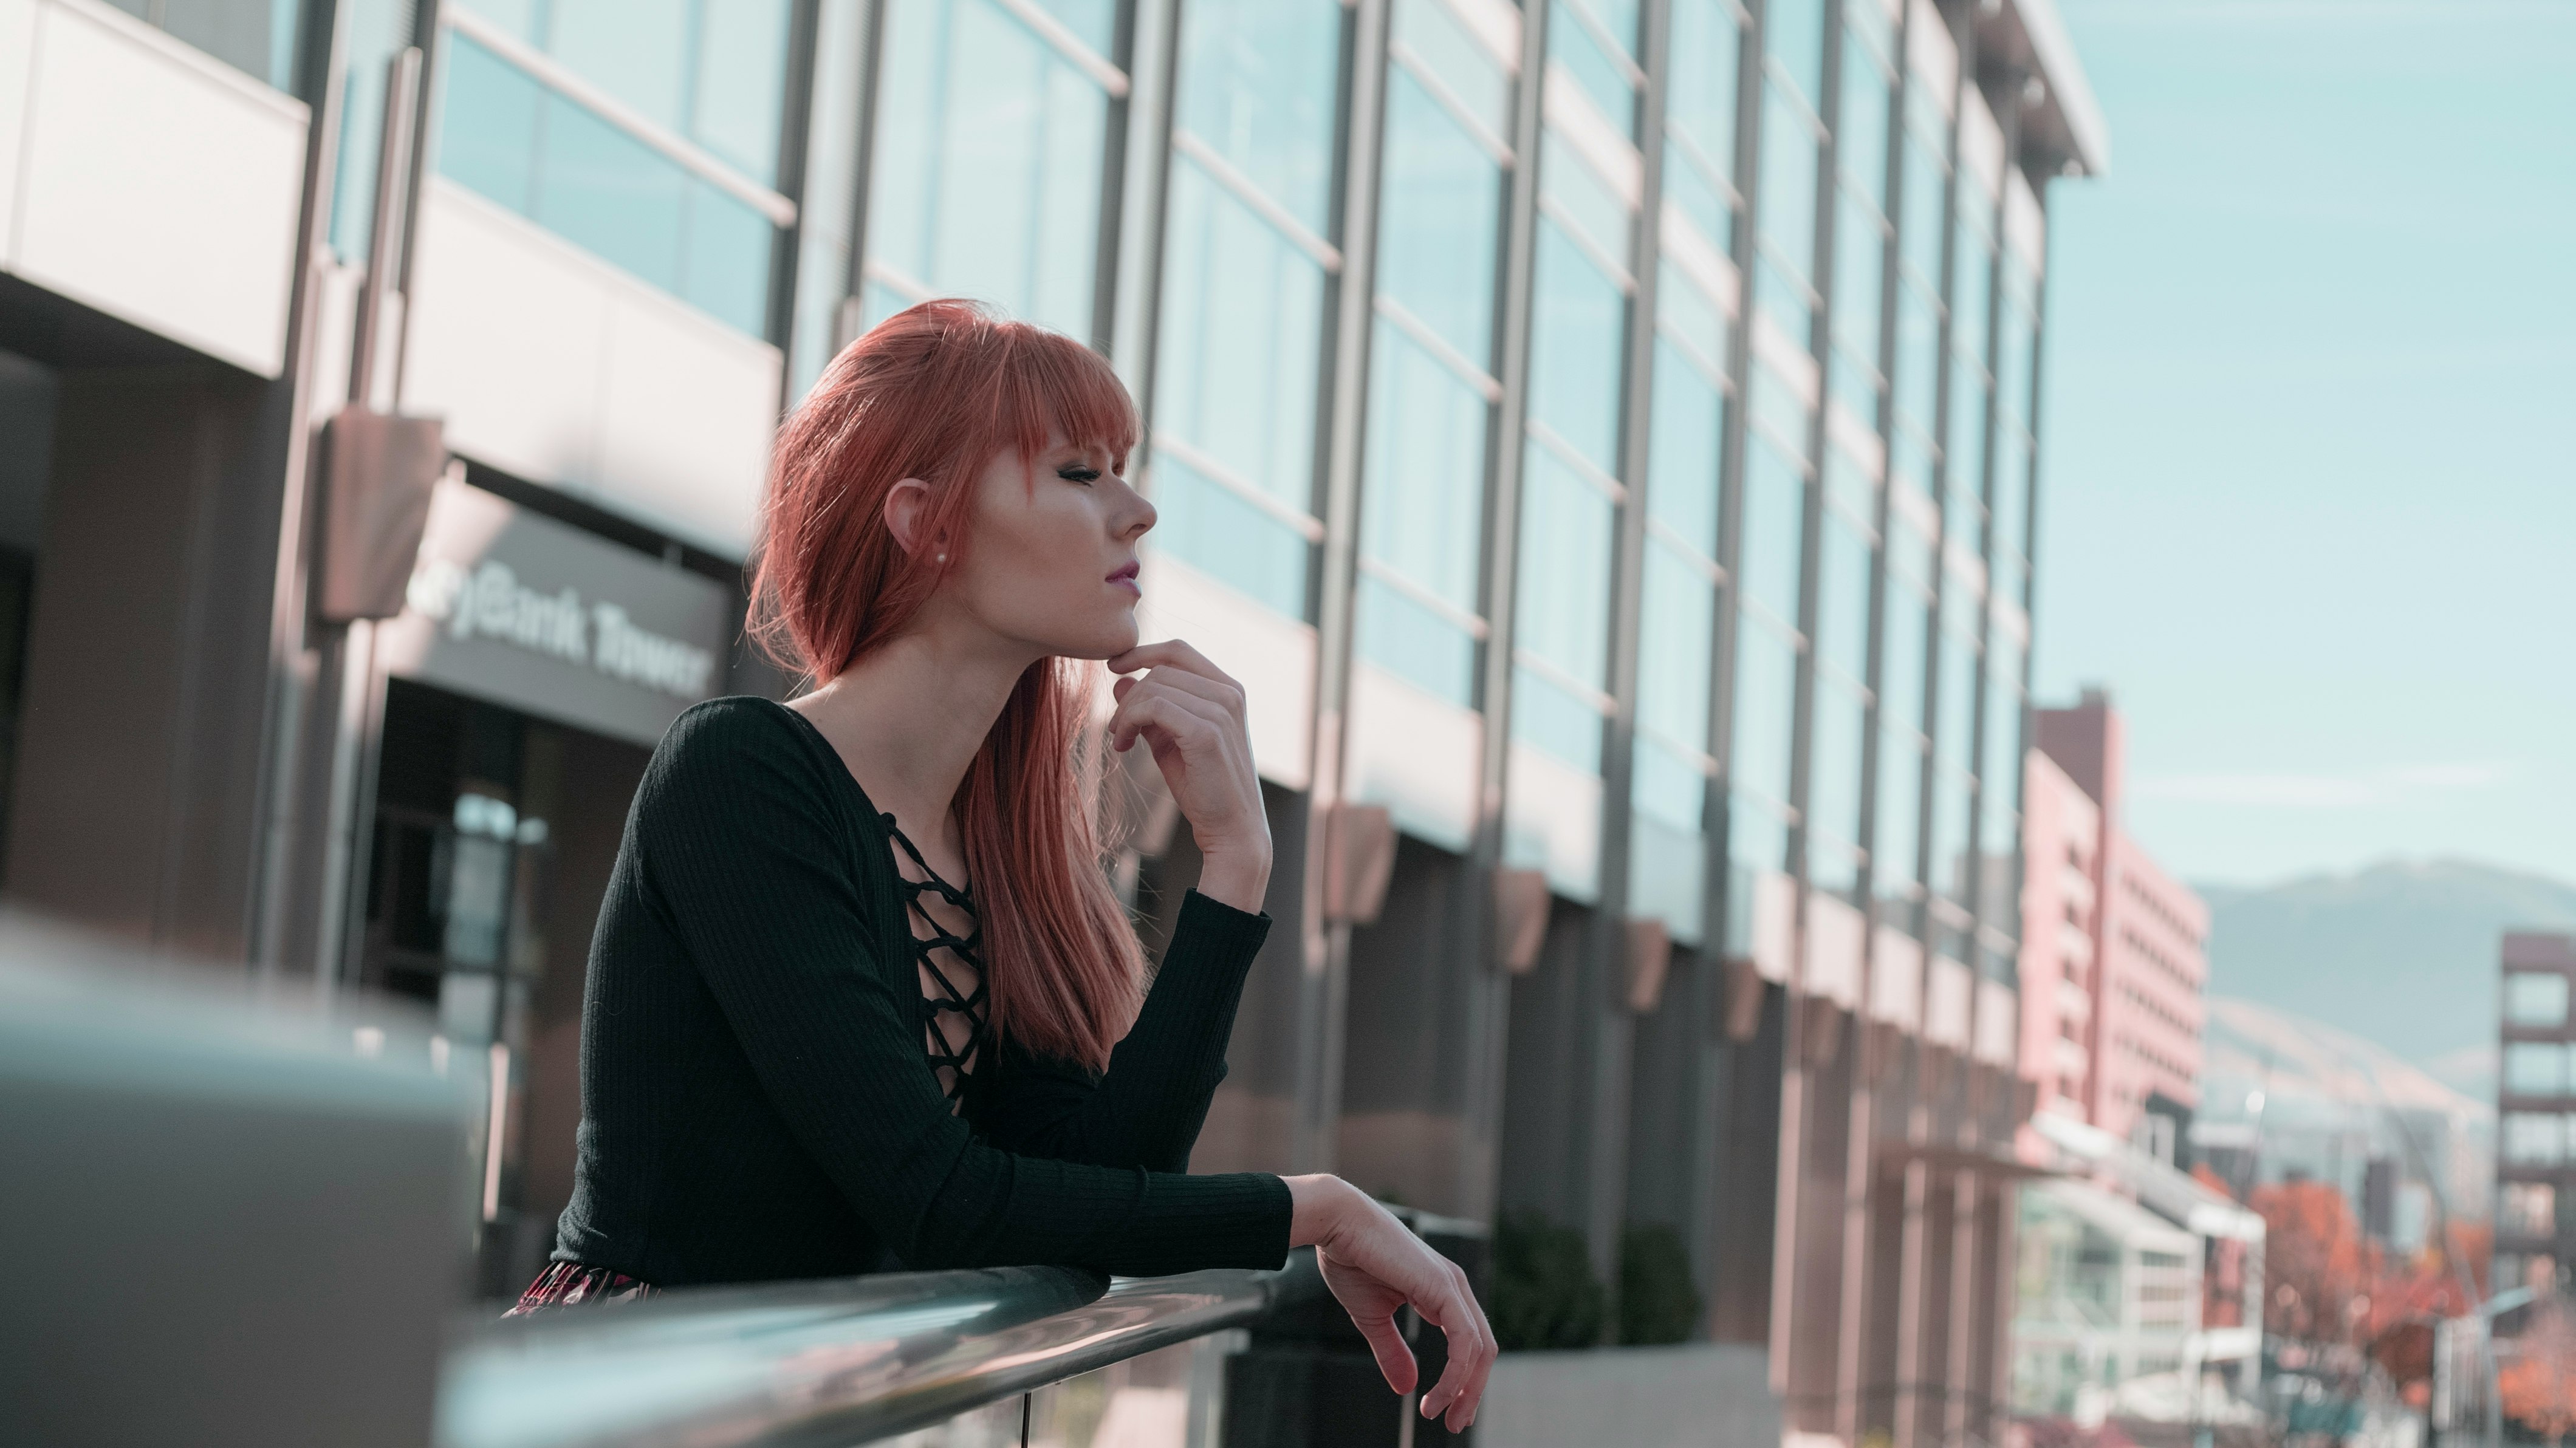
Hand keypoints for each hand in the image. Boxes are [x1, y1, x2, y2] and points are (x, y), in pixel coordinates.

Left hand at [1102, 640, 1270, 910]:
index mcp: (1228, 689)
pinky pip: (1153, 707)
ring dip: (1125, 712)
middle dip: (1129, 695)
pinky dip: (1129, 721)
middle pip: (1161, 670)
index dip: (1142, 652)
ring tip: (1120, 740)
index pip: (1178, 651)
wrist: (1231, 830)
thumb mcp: (1170, 740)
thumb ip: (1150, 709)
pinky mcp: (1206, 732)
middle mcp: (1229, 693)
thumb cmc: (1203, 787)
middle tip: (1116, 729)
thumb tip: (1119, 681)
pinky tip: (1123, 745)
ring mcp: (1221, 711)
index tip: (1113, 666)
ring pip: (1153, 687)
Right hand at [1285, 1175, 1495, 1433]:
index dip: (1463, 1380)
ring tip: (1440, 1414)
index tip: (1444, 1410)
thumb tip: (1408, 1387)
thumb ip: (1393, 1350)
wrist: (1336, 1223)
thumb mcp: (1372, 1318)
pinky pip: (1464, 1342)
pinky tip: (1434, 1395)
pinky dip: (1454, 1375)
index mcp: (1441, 1291)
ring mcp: (1453, 1286)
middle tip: (1454, 1423)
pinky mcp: (1444, 1288)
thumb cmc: (1350, 1260)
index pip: (1469, 1343)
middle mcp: (1454, 1287)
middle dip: (1471, 1392)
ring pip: (1479, 1350)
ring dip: (1464, 1390)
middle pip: (1482, 1350)